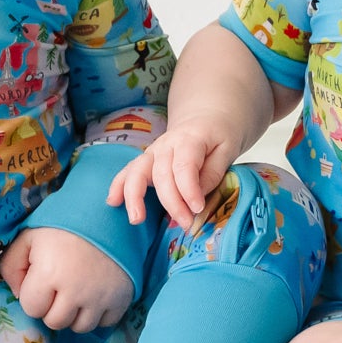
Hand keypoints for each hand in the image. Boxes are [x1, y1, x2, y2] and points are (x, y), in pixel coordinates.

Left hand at [0, 227, 132, 334]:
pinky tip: (95, 293)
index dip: (34, 295)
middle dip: (53, 307)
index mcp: (50, 273)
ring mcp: (101, 297)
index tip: (42, 279)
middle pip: (56, 322)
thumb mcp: (30, 236)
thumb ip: (11, 265)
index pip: (32, 308)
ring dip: (75, 313)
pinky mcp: (122, 298)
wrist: (110, 213)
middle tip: (59, 286)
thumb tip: (17, 294)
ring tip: (77, 290)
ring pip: (80, 326)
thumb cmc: (66, 225)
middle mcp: (76, 291)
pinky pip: (105, 323)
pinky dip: (99, 313)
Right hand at [105, 118, 239, 229]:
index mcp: (190, 139)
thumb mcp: (228, 150)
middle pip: (162, 175)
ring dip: (135, 196)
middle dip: (172, 203)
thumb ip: (213, 173)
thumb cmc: (218, 137)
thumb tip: (194, 198)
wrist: (205, 119)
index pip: (184, 166)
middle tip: (185, 223)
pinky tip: (113, 202)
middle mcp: (166, 144)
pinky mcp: (145, 160)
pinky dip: (118, 186)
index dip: (189, 190)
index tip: (198, 209)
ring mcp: (152, 152)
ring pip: (137, 172)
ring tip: (137, 219)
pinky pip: (127, 171)